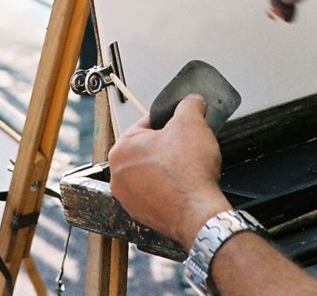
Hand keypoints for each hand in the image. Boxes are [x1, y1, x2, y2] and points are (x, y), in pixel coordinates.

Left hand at [108, 94, 229, 249]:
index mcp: (121, 150)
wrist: (198, 213)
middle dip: (168, 144)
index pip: (146, 123)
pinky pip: (157, 191)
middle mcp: (119, 176)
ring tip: (187, 165)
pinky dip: (170, 186)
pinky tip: (185, 184)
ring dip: (168, 166)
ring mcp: (129, 199)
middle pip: (148, 148)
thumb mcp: (192, 121)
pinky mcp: (143, 215)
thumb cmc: (188, 173)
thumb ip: (189, 104)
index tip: (182, 125)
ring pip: (151, 171)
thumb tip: (192, 101)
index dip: (169, 121)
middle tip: (187, 145)